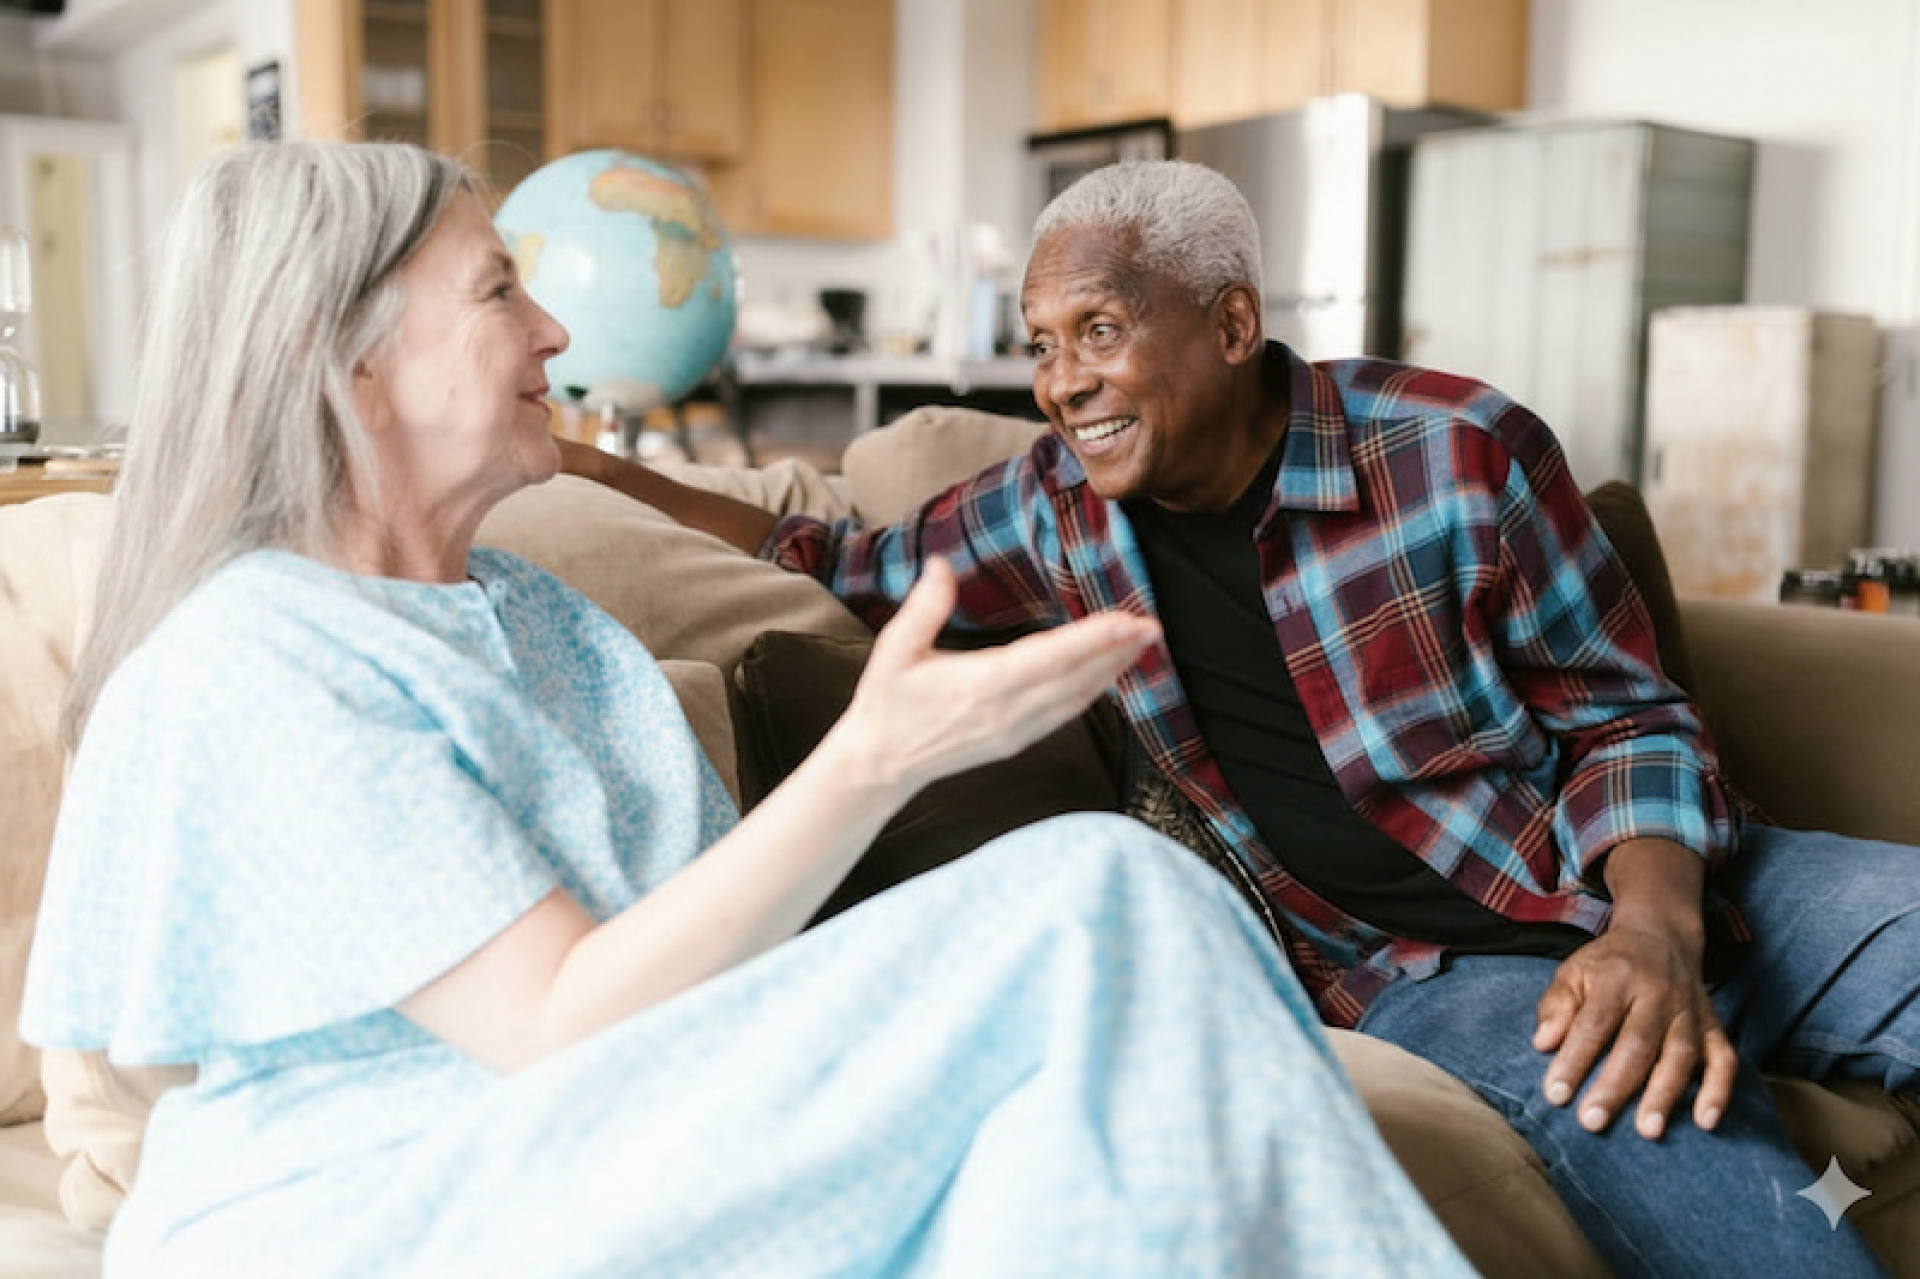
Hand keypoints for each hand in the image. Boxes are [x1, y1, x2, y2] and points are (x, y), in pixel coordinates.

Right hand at [837, 558, 1158, 795]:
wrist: (880, 764)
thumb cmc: (887, 703)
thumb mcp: (895, 649)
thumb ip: (924, 606)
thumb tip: (941, 564)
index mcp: (980, 686)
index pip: (1049, 658)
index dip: (1092, 639)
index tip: (1126, 619)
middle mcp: (1005, 712)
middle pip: (1075, 679)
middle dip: (1117, 651)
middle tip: (1153, 625)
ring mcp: (1015, 731)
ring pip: (1077, 699)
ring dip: (1113, 671)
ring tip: (1142, 643)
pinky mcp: (1017, 741)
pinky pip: (1065, 715)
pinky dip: (1094, 692)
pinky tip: (1111, 673)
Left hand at [1533, 876, 1738, 1139]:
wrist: (1661, 936)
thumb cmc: (1608, 965)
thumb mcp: (1573, 971)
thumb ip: (1557, 1006)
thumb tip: (1542, 1043)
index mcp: (1616, 977)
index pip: (1593, 1023)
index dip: (1574, 1060)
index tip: (1555, 1096)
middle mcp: (1658, 993)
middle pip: (1638, 1043)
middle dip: (1616, 1086)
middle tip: (1593, 1122)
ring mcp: (1689, 1010)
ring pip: (1681, 1054)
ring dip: (1665, 1094)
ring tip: (1648, 1131)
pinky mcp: (1714, 1025)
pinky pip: (1724, 1059)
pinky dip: (1718, 1090)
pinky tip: (1705, 1122)